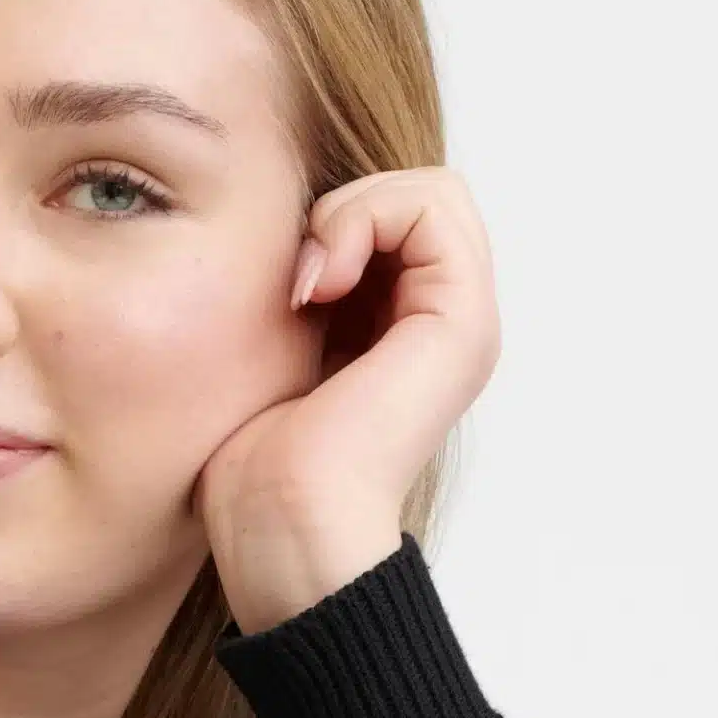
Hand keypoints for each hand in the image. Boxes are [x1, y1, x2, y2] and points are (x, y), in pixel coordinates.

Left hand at [192, 166, 502, 635]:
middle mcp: (443, 329)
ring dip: (352, 212)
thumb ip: (299, 290)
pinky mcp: (462, 323)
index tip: (284, 285)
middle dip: (345, 208)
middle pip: (416, 196)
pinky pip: (435, 204)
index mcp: (407, 335)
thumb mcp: (271, 352)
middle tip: (297, 277)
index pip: (394, 214)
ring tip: (308, 282)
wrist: (282, 527)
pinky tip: (318, 284)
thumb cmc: (256, 464)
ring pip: (430, 191)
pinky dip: (365, 217)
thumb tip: (290, 235)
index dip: (335, 221)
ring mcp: (461, 325)